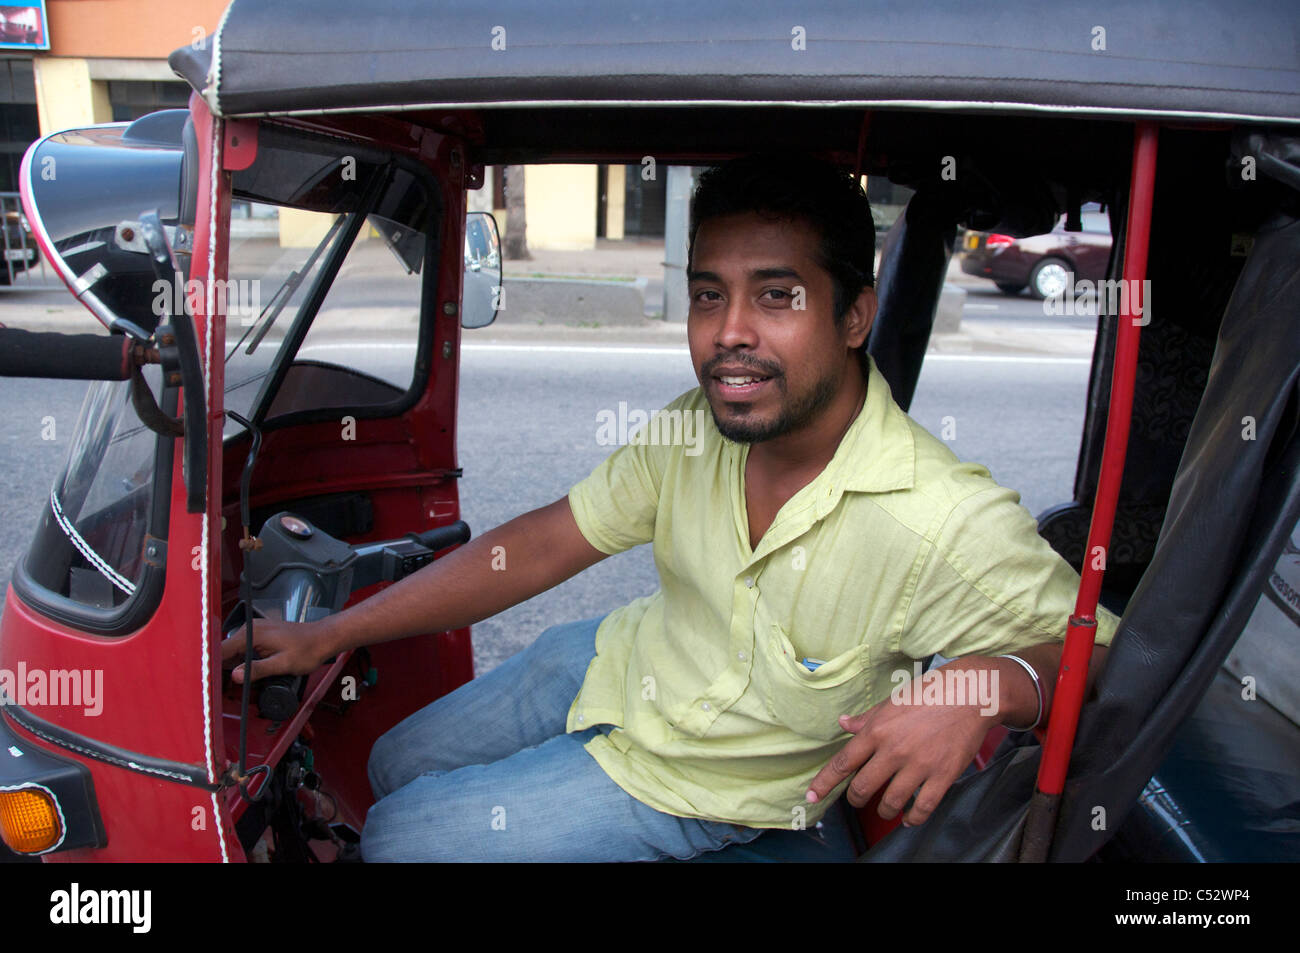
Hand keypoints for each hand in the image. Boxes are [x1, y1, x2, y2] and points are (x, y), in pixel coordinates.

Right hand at [220, 617, 330, 683]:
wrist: (323, 638)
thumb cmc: (308, 649)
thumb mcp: (282, 664)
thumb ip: (258, 669)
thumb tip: (236, 676)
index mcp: (252, 633)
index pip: (220, 650)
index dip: (211, 667)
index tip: (206, 682)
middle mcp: (250, 629)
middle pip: (223, 652)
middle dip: (220, 670)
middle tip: (220, 690)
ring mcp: (255, 631)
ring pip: (232, 652)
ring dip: (230, 668)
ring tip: (230, 686)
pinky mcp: (260, 635)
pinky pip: (243, 649)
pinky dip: (241, 663)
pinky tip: (245, 675)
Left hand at [804, 666, 996, 826]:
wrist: (971, 694)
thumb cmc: (929, 694)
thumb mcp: (891, 701)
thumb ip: (866, 718)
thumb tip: (843, 723)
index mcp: (877, 730)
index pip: (843, 763)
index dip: (824, 783)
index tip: (812, 796)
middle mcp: (893, 750)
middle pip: (862, 788)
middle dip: (855, 799)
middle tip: (857, 800)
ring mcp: (918, 765)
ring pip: (890, 802)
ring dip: (884, 810)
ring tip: (885, 808)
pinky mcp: (942, 776)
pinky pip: (923, 808)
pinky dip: (913, 818)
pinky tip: (909, 818)